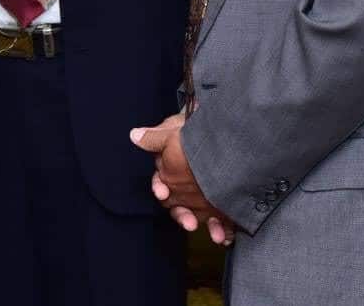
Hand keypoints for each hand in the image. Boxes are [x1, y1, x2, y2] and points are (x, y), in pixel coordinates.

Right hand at [131, 114, 235, 244]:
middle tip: (189, 223)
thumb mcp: (176, 130)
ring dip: (207, 226)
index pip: (161, 184)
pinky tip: (227, 235)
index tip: (162, 193)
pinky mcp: (223, 202)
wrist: (229, 131)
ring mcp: (205, 193)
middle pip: (180, 205)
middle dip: (183, 215)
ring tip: (215, 234)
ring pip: (201, 215)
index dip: (160, 188)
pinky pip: (222, 219)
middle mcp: (186, 184)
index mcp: (172, 170)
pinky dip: (224, 229)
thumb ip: (155, 137)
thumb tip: (134, 135)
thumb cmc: (196, 129)